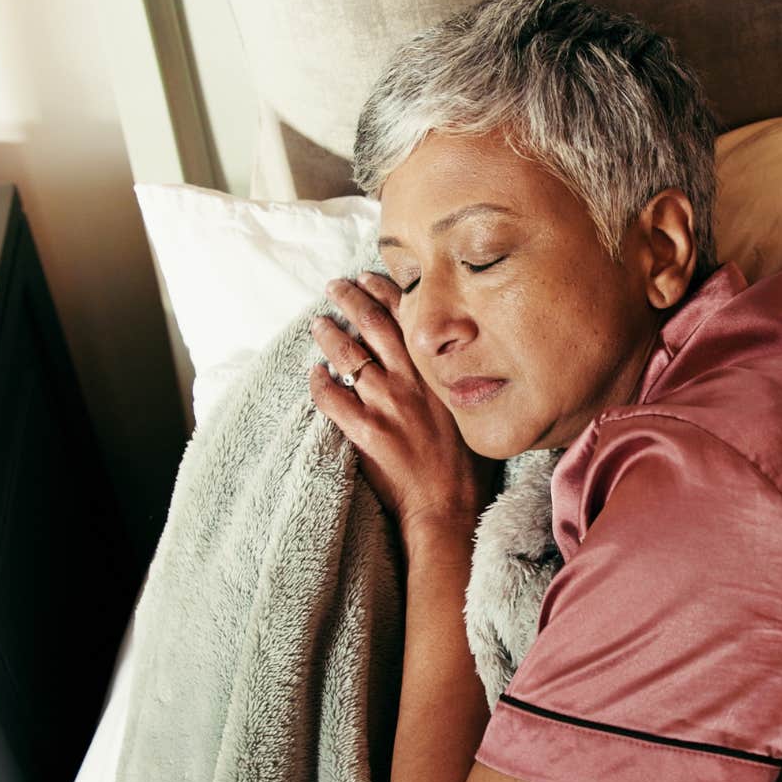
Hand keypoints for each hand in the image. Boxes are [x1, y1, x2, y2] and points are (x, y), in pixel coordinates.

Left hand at [309, 272, 500, 545]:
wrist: (448, 505)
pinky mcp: (364, 432)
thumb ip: (453, 380)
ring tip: (317, 322)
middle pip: (373, 326)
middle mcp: (410, 382)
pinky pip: (331, 398)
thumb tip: (441, 358)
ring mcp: (385, 406)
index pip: (408, 317)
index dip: (384, 291)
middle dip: (350, 299)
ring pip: (348, 356)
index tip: (368, 277)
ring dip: (329, 334)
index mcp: (437, 373)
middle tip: (335, 287)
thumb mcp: (469, 409)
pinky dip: (318, 382)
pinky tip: (312, 373)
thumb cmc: (464, 464)